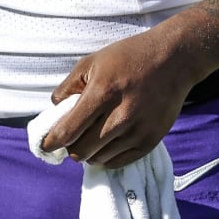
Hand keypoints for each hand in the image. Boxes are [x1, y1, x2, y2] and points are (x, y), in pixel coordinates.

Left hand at [39, 26, 203, 169]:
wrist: (173, 59)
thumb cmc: (129, 57)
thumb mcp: (93, 61)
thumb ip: (69, 86)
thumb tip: (55, 110)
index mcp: (103, 92)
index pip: (69, 130)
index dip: (52, 142)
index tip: (45, 145)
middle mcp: (121, 115)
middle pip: (82, 150)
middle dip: (71, 146)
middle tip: (72, 137)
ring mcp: (138, 130)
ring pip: (99, 158)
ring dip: (89, 152)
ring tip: (90, 137)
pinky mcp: (151, 140)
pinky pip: (119, 162)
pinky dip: (107, 157)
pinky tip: (106, 143)